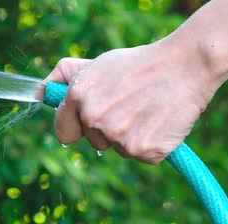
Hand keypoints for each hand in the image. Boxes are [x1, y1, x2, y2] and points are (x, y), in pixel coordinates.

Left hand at [45, 40, 219, 163]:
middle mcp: (95, 118)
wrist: (186, 65)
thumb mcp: (97, 64)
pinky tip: (160, 121)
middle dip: (108, 129)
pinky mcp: (144, 151)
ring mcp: (119, 137)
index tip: (88, 122)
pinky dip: (152, 144)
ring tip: (147, 110)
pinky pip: (141, 156)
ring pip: (119, 149)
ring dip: (131, 136)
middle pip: (94, 142)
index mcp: (78, 96)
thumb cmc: (139, 64)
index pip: (63, 132)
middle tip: (130, 105)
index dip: (76, 128)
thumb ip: (66, 76)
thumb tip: (41, 92)